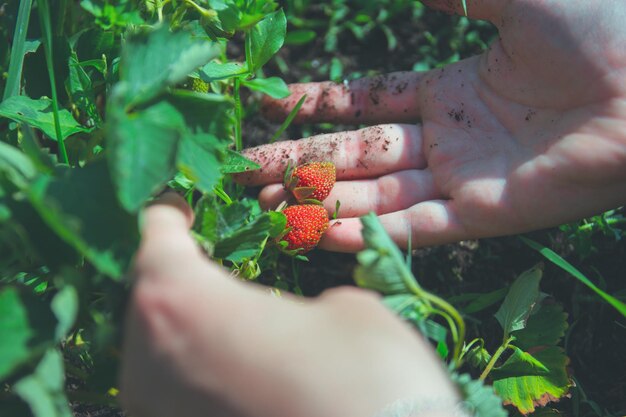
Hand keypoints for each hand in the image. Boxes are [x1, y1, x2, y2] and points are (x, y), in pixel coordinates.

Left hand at [120, 194, 458, 416]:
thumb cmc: (363, 378)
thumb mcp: (346, 312)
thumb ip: (300, 306)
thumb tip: (292, 324)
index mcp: (183, 304)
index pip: (155, 243)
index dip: (166, 217)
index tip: (179, 205)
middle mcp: (150, 363)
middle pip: (148, 303)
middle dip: (177, 278)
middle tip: (211, 265)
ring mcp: (156, 413)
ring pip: (156, 356)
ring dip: (186, 332)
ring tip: (228, 322)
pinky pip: (173, 397)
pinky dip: (196, 376)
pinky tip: (236, 371)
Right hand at [236, 0, 625, 251]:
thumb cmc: (589, 25)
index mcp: (449, 90)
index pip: (366, 103)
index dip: (318, 106)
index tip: (270, 106)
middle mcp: (447, 138)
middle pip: (356, 154)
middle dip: (299, 161)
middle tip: (244, 169)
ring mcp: (463, 179)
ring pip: (375, 195)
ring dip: (319, 200)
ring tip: (262, 206)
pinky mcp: (485, 214)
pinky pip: (413, 227)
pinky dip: (366, 232)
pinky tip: (318, 232)